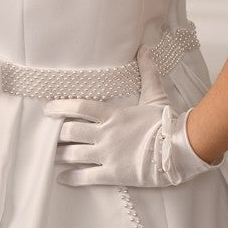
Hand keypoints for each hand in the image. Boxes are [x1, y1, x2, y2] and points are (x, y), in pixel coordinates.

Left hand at [42, 44, 224, 186]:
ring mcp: (108, 155)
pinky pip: (86, 177)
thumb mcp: (155, 94)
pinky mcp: (113, 174)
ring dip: (59, 155)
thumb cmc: (165, 122)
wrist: (179, 149)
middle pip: (71, 132)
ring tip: (50, 155)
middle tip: (48, 134)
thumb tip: (145, 49)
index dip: (60, 107)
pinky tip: (61, 178)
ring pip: (74, 155)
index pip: (79, 107)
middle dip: (57, 134)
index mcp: (112, 114)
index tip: (47, 109)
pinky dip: (71, 177)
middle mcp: (105, 134)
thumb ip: (147, 72)